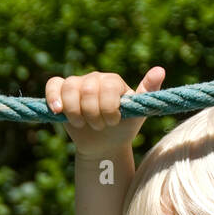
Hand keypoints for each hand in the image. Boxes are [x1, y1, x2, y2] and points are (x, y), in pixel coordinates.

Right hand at [45, 66, 165, 157]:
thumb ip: (148, 92)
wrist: (104, 144)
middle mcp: (95, 79)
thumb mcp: (138, 113)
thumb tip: (160, 69)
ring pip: (70, 88)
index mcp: (114, 82)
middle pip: (88, 89)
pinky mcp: (61, 93)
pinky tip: (58, 111)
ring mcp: (77, 84)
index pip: (108, 86)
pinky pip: (53, 86)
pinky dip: (54, 98)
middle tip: (100, 126)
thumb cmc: (123, 128)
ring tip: (83, 124)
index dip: (109, 107)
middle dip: (93, 114)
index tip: (113, 122)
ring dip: (76, 112)